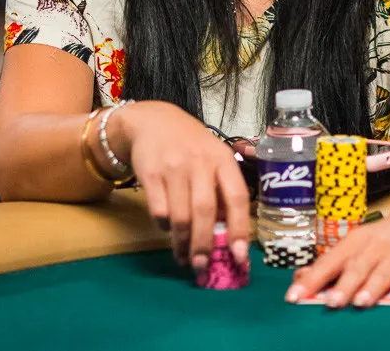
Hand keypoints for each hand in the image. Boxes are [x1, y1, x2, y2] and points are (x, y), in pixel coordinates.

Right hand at [113, 101, 250, 271]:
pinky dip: (164, 226)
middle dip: (204, 244)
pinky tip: (167, 228)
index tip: (239, 256)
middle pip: (205, 211)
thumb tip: (228, 238)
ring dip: (182, 242)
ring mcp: (174, 167)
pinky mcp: (150, 173)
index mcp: (223, 160)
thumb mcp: (214, 158)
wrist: (153, 121)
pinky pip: (159, 210)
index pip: (237, 197)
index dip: (239, 229)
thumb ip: (222, 190)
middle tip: (202, 267)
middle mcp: (201, 162)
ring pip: (180, 216)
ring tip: (184, 256)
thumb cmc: (191, 146)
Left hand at [284, 196, 389, 307]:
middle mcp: (374, 248)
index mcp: (354, 243)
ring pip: (383, 273)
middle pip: (357, 267)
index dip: (312, 279)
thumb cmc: (381, 239)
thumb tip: (300, 278)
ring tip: (361, 302)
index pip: (329, 262)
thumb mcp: (354, 245)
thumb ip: (331, 263)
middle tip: (331, 302)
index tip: (294, 296)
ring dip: (372, 288)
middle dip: (344, 285)